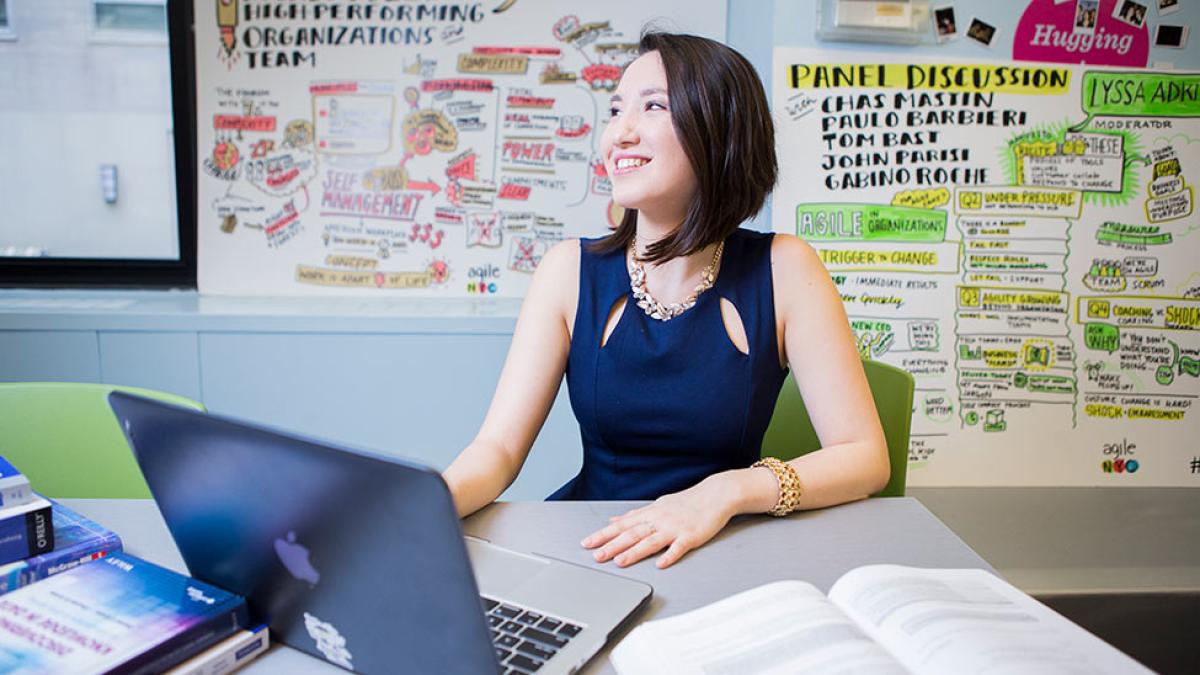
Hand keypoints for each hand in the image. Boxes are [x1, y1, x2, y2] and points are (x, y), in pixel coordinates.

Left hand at [580, 475, 737, 568]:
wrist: (715, 495)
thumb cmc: (686, 502)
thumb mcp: (656, 505)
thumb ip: (634, 515)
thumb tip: (613, 520)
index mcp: (650, 513)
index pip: (621, 525)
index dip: (603, 534)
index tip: (587, 543)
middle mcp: (659, 520)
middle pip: (632, 534)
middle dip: (612, 545)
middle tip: (596, 556)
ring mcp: (674, 528)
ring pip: (650, 541)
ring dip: (634, 552)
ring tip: (620, 562)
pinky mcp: (691, 536)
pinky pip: (678, 548)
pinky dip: (669, 556)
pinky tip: (660, 564)